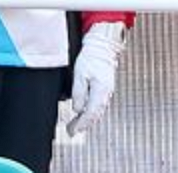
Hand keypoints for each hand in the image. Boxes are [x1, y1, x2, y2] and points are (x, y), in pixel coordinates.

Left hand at [67, 21, 126, 135]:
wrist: (103, 46)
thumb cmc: (92, 57)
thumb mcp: (80, 74)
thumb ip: (78, 92)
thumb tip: (77, 108)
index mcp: (101, 91)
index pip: (91, 113)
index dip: (82, 124)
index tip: (74, 131)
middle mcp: (106, 94)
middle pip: (95, 114)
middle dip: (83, 124)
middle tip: (71, 131)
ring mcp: (106, 91)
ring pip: (96, 110)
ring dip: (86, 119)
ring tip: (75, 125)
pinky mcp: (104, 87)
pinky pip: (97, 104)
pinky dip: (90, 111)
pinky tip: (83, 112)